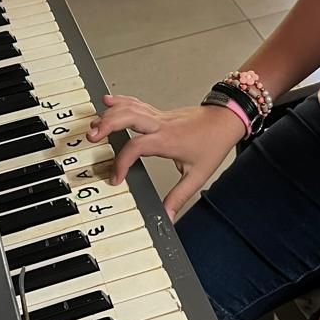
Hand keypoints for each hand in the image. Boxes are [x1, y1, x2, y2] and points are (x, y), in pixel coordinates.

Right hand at [86, 94, 244, 219]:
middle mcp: (160, 125)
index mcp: (167, 140)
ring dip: (110, 114)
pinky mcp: (159, 113)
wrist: (226, 120)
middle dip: (108, 125)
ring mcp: (159, 116)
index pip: (137, 146)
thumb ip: (179, 197)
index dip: (122, 162)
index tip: (116, 177)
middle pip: (128, 117)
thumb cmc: (213, 142)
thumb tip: (167, 217)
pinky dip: (121, 102)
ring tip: (95, 124)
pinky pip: (136, 104)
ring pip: (130, 108)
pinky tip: (109, 102)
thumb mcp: (198, 175)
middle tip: (93, 137)